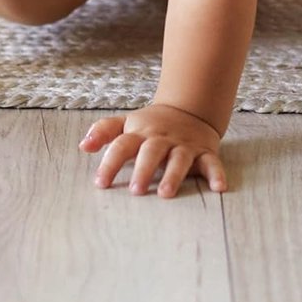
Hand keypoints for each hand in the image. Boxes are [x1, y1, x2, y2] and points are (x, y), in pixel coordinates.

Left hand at [80, 103, 225, 197]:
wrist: (189, 108)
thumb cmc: (152, 125)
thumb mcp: (127, 124)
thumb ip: (105, 132)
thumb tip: (83, 146)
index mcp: (141, 133)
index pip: (122, 145)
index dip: (110, 163)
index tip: (100, 183)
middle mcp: (162, 139)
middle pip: (151, 152)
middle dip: (143, 170)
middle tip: (135, 190)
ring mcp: (184, 145)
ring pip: (179, 159)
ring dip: (173, 175)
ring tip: (165, 194)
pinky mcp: (205, 152)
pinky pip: (212, 163)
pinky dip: (216, 174)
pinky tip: (218, 187)